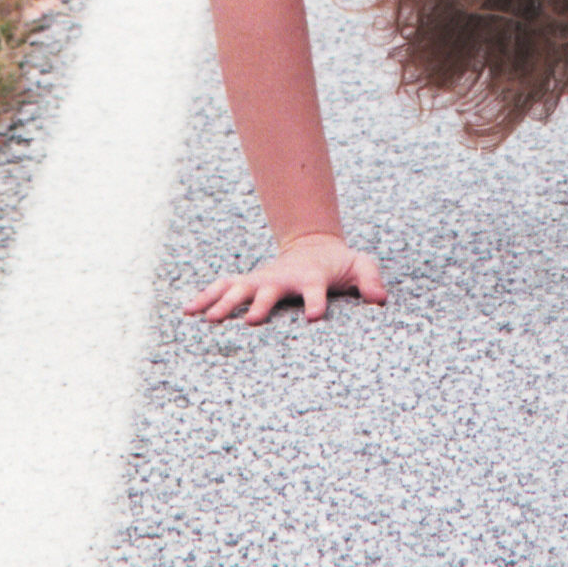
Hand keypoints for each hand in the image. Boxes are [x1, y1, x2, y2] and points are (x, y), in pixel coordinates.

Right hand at [182, 230, 387, 326]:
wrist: (313, 245)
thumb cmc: (338, 263)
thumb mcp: (359, 265)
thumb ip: (370, 279)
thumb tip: (379, 300)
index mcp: (312, 278)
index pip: (316, 290)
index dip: (316, 302)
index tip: (314, 316)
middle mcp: (283, 279)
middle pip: (270, 290)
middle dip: (261, 304)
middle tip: (251, 321)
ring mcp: (263, 279)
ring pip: (240, 289)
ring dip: (224, 302)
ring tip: (207, 319)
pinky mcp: (249, 282)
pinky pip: (223, 287)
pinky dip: (205, 296)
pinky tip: (188, 310)